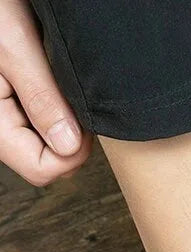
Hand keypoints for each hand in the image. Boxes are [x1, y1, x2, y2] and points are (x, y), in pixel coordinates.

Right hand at [0, 0, 90, 185]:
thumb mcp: (14, 45)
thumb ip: (41, 96)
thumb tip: (68, 145)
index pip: (40, 169)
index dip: (71, 154)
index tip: (84, 123)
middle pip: (47, 161)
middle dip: (72, 141)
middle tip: (75, 100)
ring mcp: (9, 113)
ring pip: (50, 144)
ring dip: (67, 123)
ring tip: (61, 85)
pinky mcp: (18, 101)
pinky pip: (46, 123)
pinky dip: (60, 109)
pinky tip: (57, 82)